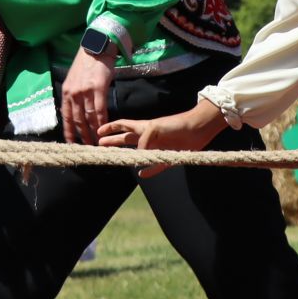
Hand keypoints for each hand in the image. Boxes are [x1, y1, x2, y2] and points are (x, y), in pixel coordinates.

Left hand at [60, 48, 113, 145]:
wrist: (96, 47)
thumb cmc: (87, 64)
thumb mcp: (74, 79)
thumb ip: (74, 94)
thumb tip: (76, 110)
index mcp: (66, 92)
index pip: (66, 117)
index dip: (69, 131)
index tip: (71, 144)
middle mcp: (73, 94)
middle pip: (78, 120)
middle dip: (83, 135)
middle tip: (87, 147)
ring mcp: (85, 91)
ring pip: (89, 117)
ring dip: (93, 132)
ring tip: (97, 142)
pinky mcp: (98, 88)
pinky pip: (100, 110)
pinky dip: (102, 121)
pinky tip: (105, 128)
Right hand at [98, 99, 227, 178]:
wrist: (198, 128)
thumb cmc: (176, 124)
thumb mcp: (155, 128)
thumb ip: (143, 140)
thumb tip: (137, 158)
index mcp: (143, 127)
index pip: (123, 126)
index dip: (110, 128)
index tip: (99, 132)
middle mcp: (148, 137)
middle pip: (126, 139)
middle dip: (114, 141)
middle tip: (100, 145)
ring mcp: (158, 147)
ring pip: (139, 154)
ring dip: (129, 157)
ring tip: (119, 160)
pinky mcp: (168, 157)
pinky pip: (156, 166)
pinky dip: (149, 170)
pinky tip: (142, 174)